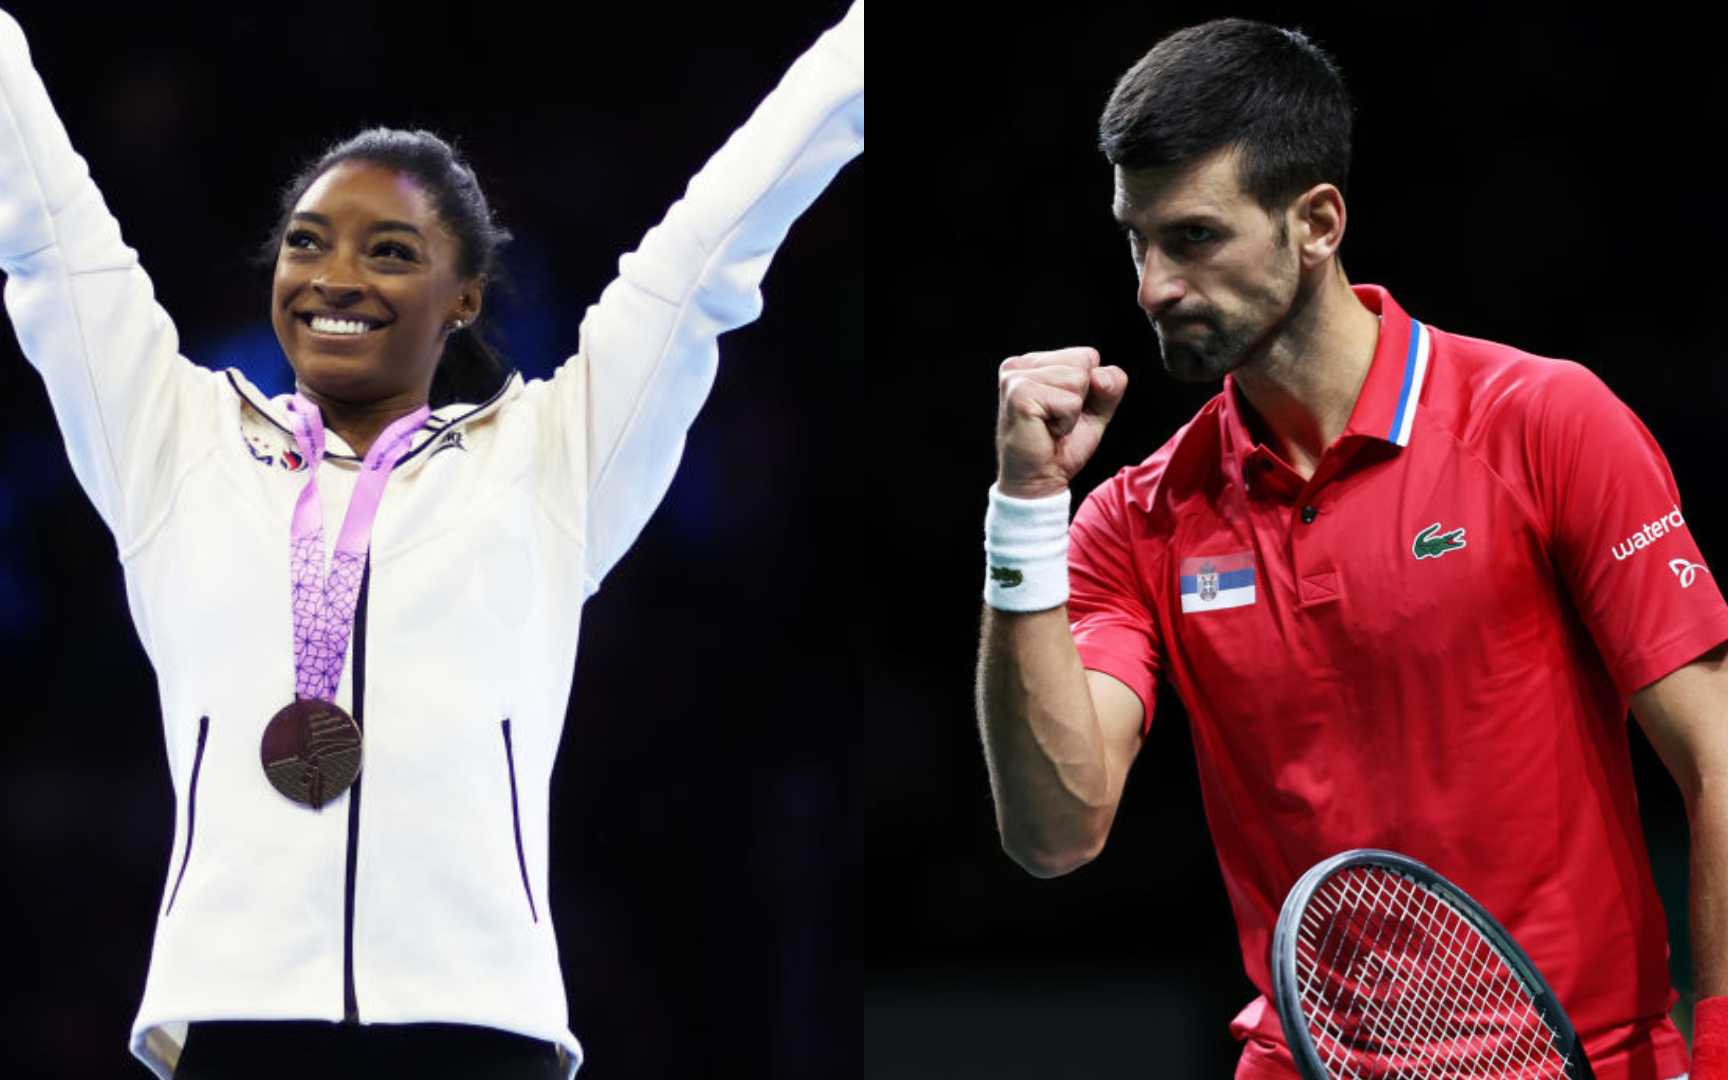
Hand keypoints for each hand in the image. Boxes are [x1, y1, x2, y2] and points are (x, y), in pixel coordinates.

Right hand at [995, 347, 1127, 498]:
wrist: (1038, 481)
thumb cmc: (1061, 446)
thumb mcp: (1095, 410)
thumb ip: (1110, 386)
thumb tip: (1099, 376)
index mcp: (1033, 362)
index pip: (1087, 355)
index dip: (1089, 389)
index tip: (1063, 410)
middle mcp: (1019, 365)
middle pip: (1084, 362)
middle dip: (1081, 398)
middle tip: (1056, 421)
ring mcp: (1016, 378)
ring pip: (1078, 379)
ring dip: (1072, 412)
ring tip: (1050, 425)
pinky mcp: (1019, 395)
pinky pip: (1069, 402)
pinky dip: (1066, 422)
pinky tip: (1046, 431)